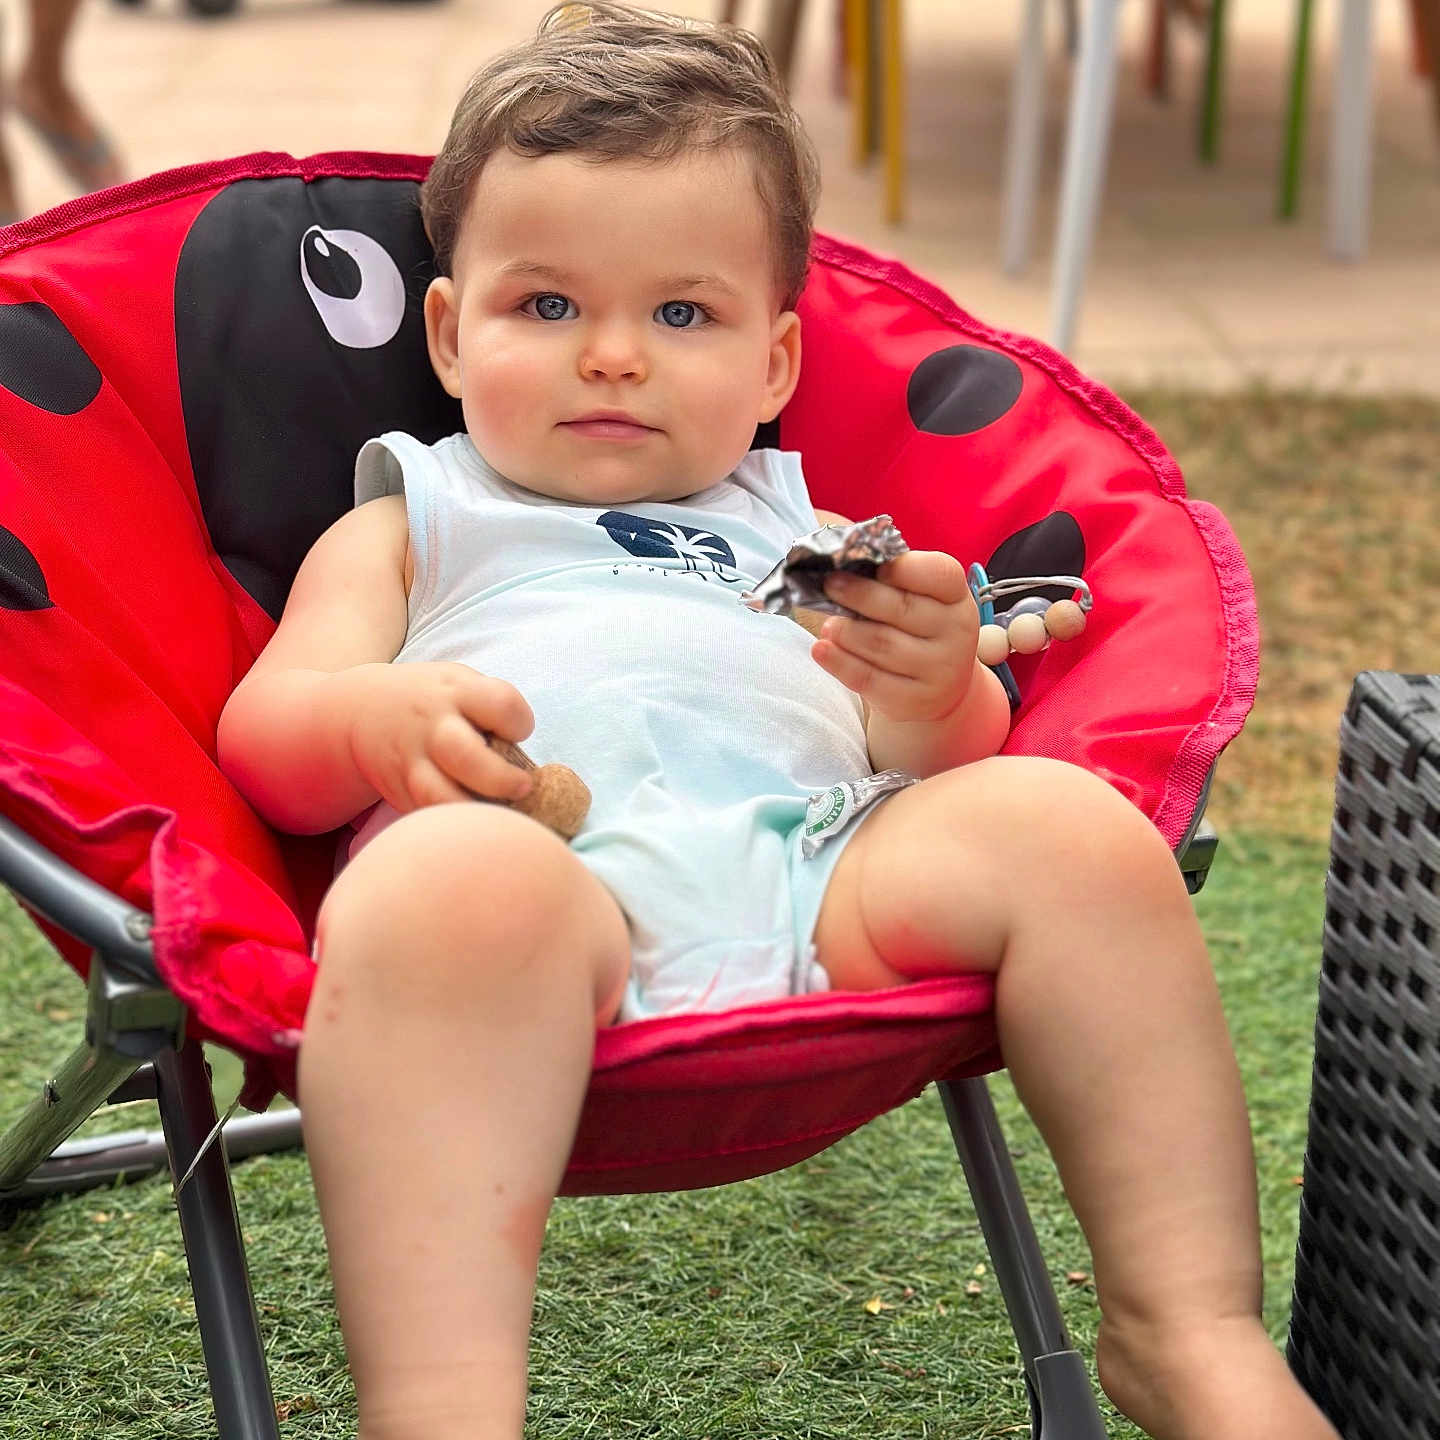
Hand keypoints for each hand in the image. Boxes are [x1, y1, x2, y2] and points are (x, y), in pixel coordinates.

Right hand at [348, 661, 535, 812]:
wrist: (358, 710)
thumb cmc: (431, 700)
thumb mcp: (458, 683)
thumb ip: (491, 708)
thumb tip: (527, 757)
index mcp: (456, 692)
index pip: (502, 704)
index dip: (519, 722)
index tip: (517, 733)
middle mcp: (433, 726)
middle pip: (468, 757)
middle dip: (503, 780)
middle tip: (522, 787)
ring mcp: (413, 762)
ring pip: (441, 798)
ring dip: (477, 812)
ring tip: (499, 814)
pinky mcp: (400, 792)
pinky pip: (430, 815)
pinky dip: (455, 825)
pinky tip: (474, 822)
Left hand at [809, 551, 978, 723]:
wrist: (938, 688)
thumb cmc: (918, 630)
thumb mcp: (922, 601)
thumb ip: (894, 583)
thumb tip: (845, 570)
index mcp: (957, 597)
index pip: (938, 573)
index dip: (903, 567)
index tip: (873, 565)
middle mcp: (957, 633)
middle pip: (902, 608)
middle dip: (859, 594)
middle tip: (830, 585)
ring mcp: (939, 670)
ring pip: (881, 644)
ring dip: (847, 631)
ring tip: (829, 624)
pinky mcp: (913, 700)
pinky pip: (868, 679)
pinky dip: (839, 662)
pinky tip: (821, 650)